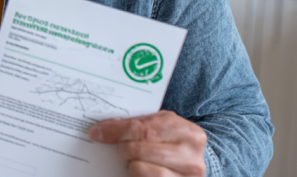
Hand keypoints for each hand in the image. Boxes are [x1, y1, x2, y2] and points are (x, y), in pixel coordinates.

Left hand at [89, 111, 206, 176]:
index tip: (98, 133)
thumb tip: (103, 130)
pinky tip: (141, 171)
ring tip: (134, 161)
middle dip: (123, 148)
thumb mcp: (163, 126)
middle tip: (121, 148)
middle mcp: (191, 156)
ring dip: (131, 165)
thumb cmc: (175, 141)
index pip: (142, 129)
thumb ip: (139, 124)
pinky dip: (138, 175)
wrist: (198, 162)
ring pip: (141, 169)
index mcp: (188, 133)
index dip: (116, 131)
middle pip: (139, 150)